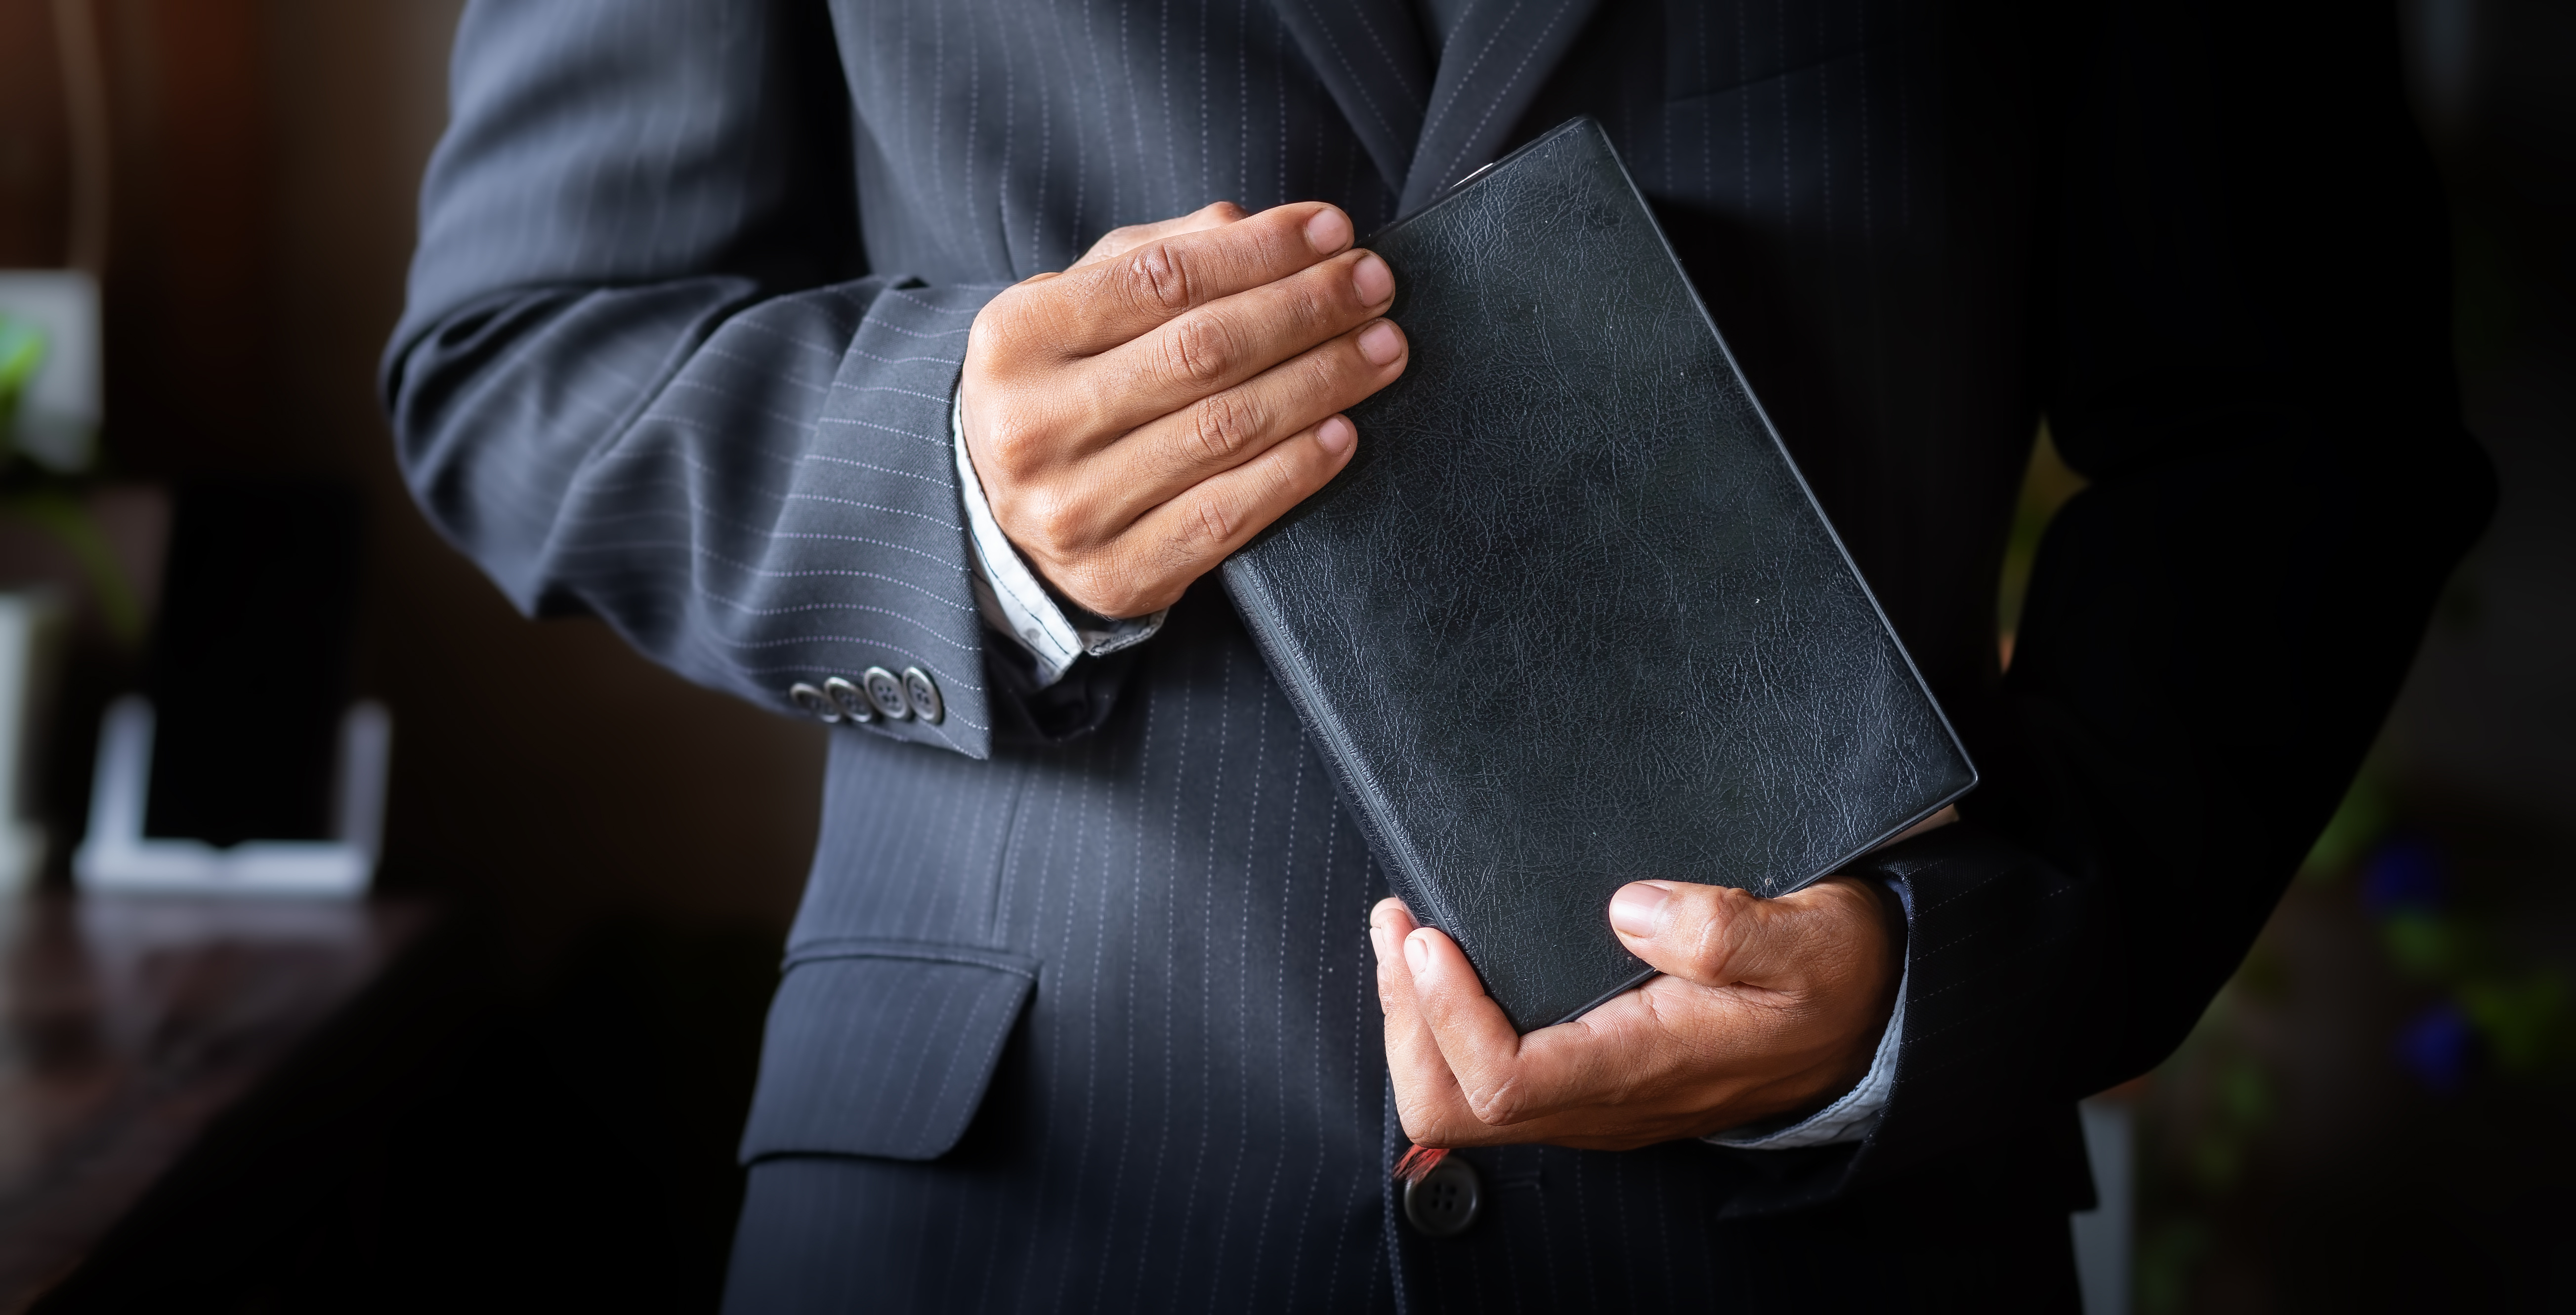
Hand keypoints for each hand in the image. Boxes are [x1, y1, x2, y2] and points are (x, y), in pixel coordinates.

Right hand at [958, 201, 1408, 618]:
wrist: (1001, 519)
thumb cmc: (1062, 389)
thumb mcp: (1081, 306)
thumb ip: (1158, 256)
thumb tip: (1253, 225)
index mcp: (1016, 338)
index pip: (1161, 278)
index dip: (1260, 251)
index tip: (1333, 231)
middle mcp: (1033, 426)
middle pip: (1202, 352)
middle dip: (1306, 310)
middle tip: (1374, 286)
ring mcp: (1073, 509)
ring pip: (1224, 430)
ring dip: (1321, 382)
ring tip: (1381, 349)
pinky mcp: (1118, 574)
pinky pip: (1227, 515)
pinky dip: (1295, 469)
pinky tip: (1344, 432)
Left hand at [1370, 875, 1902, 1150]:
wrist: (1872, 1015)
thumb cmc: (1836, 973)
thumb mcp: (1806, 939)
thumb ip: (1725, 929)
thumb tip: (1633, 908)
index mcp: (1645, 1069)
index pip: (1504, 1080)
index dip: (1448, 1016)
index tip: (1428, 935)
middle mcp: (1604, 1102)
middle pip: (1453, 1109)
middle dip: (1405, 1020)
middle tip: (1397, 927)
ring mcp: (1590, 1100)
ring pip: (1457, 1103)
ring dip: (1414, 1021)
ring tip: (1401, 935)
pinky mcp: (1587, 1081)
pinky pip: (1486, 1081)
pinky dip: (1443, 1025)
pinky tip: (1444, 963)